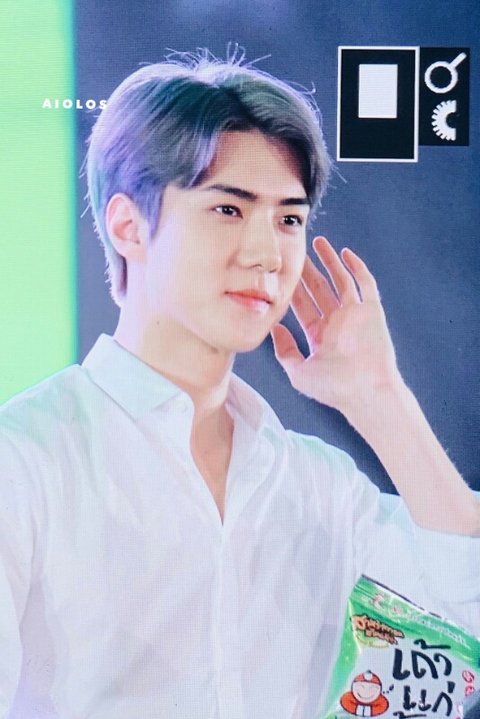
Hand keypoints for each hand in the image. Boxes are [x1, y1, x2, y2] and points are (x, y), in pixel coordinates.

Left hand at [271, 236, 399, 417]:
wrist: (365, 392)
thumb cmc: (334, 389)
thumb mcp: (299, 372)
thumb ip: (285, 351)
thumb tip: (275, 328)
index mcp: (320, 336)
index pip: (303, 307)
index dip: (291, 289)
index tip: (279, 272)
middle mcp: (337, 323)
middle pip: (319, 290)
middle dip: (307, 271)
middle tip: (294, 250)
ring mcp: (355, 315)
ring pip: (341, 281)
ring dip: (330, 262)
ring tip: (318, 242)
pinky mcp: (372, 311)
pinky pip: (365, 284)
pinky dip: (356, 267)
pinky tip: (344, 253)